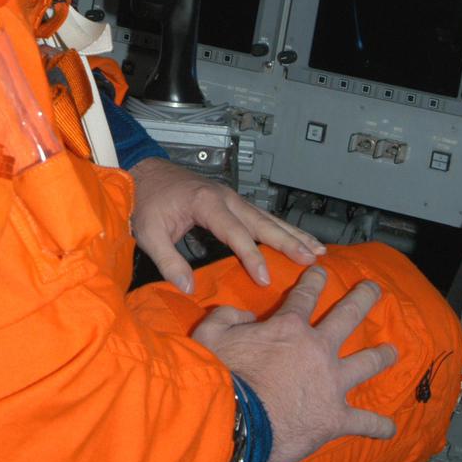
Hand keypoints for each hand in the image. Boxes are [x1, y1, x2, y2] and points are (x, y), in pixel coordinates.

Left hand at [130, 157, 324, 293]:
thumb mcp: (149, 232)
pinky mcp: (231, 201)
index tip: (265, 279)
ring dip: (292, 233)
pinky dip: (281, 228)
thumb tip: (188, 289)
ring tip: (318, 250)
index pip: (235, 232)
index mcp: (206, 202)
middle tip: (312, 259)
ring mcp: (230, 197)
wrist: (143, 172)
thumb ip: (168, 261)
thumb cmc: (146, 200)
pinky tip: (297, 239)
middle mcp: (224, 196)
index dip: (251, 256)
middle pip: (261, 221)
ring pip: (266, 217)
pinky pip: (260, 216)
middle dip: (288, 241)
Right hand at [194, 266, 397, 461]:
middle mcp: (317, 348)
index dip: (315, 280)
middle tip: (375, 288)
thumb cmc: (222, 376)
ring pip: (366, 363)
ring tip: (393, 351)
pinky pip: (364, 421)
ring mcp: (332, 383)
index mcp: (289, 327)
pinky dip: (378, 425)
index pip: (306, 295)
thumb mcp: (212, 333)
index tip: (322, 271)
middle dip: (363, 298)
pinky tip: (389, 427)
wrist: (237, 421)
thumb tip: (245, 316)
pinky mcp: (336, 417)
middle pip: (347, 316)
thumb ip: (228, 316)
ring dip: (381, 355)